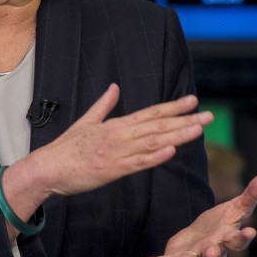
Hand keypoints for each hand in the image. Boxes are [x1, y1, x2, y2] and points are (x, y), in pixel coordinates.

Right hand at [28, 83, 212, 196]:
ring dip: (177, 135)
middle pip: (158, 125)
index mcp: (116, 124)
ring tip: (198, 130)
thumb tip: (114, 87)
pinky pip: (138, 163)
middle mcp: (121, 135)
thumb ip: (104, 105)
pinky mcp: (113, 170)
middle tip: (208, 115)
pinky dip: (155, 157)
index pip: (151, 112)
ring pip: (153, 142)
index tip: (193, 100)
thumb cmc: (67, 147)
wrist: (48, 167)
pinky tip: (171, 151)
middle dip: (185, 120)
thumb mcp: (87, 121)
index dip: (173, 106)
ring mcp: (118, 152)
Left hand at [136, 172, 256, 256]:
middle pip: (216, 251)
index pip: (239, 238)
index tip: (250, 232)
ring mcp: (194, 255)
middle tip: (213, 252)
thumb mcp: (237, 209)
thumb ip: (251, 195)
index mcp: (228, 237)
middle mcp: (212, 249)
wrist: (202, 247)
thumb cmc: (223, 226)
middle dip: (214, 252)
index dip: (244, 236)